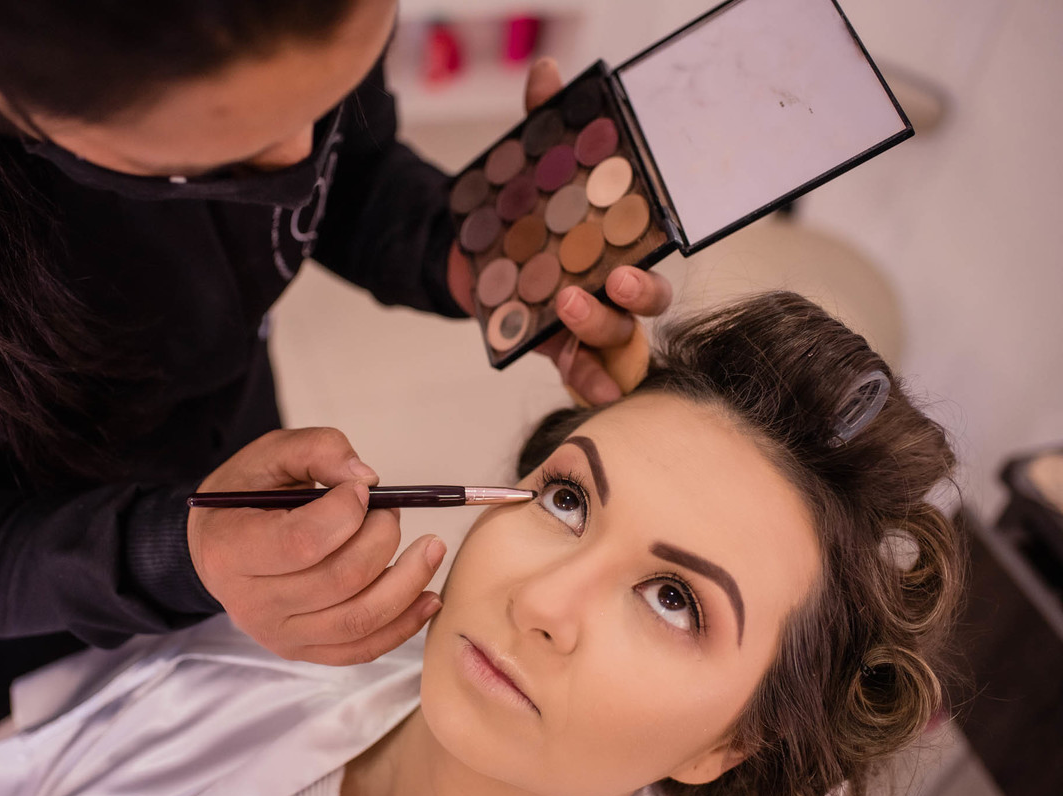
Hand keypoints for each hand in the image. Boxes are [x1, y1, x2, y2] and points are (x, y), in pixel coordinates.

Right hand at [188, 428, 445, 665]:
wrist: (218, 544)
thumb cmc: (247, 494)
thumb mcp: (272, 453)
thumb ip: (319, 450)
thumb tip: (368, 479)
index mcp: (233, 550)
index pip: (303, 543)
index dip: (346, 513)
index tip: (360, 490)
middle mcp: (252, 603)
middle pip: (341, 581)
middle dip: (382, 539)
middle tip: (390, 513)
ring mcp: (279, 635)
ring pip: (360, 619)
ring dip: (408, 582)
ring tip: (430, 548)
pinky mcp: (304, 650)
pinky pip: (363, 648)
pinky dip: (404, 625)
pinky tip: (429, 596)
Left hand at [447, 58, 672, 403]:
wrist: (473, 250)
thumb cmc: (523, 213)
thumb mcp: (530, 169)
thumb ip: (543, 125)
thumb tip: (547, 73)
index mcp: (619, 252)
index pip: (650, 269)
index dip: (645, 276)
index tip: (620, 268)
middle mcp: (612, 293)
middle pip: (640, 311)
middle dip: (628, 302)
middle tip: (600, 285)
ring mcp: (585, 326)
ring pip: (613, 344)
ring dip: (596, 334)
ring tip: (562, 308)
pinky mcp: (554, 347)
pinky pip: (582, 373)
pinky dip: (588, 383)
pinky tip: (584, 393)